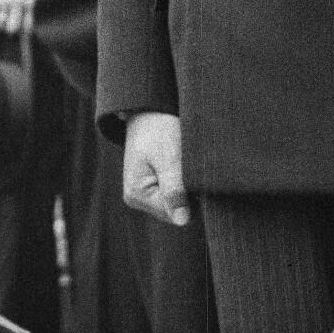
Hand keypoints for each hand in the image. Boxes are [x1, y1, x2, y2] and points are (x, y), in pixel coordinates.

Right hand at [121, 112, 188, 226]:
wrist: (149, 111)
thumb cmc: (158, 130)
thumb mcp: (169, 158)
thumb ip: (175, 190)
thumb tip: (182, 221)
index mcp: (137, 195)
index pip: (176, 213)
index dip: (193, 198)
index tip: (197, 174)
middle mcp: (137, 199)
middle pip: (177, 210)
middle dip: (190, 193)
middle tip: (191, 166)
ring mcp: (145, 195)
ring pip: (179, 203)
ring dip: (188, 187)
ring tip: (185, 164)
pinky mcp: (154, 187)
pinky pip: (176, 194)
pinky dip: (185, 183)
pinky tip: (182, 167)